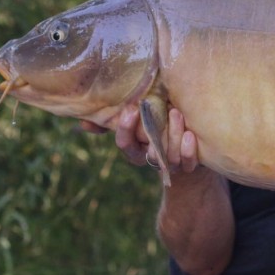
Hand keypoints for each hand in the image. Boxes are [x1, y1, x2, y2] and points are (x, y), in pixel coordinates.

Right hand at [79, 104, 198, 173]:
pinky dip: (188, 150)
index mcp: (135, 148)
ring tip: (176, 113)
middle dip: (149, 133)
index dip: (126, 128)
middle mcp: (151, 158)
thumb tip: (83, 121)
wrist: (191, 143)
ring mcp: (171, 164)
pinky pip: (188, 163)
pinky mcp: (189, 165)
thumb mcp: (137, 121)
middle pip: (147, 152)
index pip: (125, 143)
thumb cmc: (159, 125)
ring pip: (169, 157)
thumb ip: (113, 119)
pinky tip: (190, 135)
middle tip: (157, 109)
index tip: (131, 109)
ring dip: (172, 135)